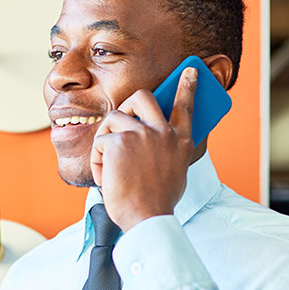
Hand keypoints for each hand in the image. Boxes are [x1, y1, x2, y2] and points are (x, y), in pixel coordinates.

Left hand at [90, 66, 197, 230]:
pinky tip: (106, 177)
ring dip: (106, 140)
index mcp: (180, 142)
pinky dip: (97, 161)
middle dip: (127, 103)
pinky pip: (99, 142)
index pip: (186, 106)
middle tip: (119, 120)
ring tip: (109, 165)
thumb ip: (169, 152)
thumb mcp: (175, 173)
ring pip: (113, 119)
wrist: (146, 217)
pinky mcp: (118, 142)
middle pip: (142, 97)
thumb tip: (162, 143)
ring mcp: (141, 135)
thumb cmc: (156, 202)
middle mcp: (163, 133)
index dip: (188, 86)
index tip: (191, 71)